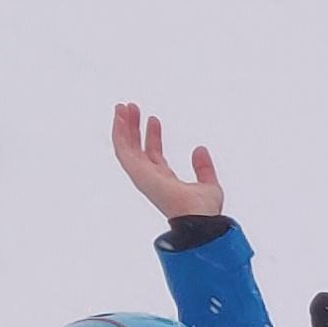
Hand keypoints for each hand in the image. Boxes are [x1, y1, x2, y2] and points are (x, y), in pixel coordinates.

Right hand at [108, 103, 222, 222]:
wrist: (198, 218)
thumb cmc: (204, 211)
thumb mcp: (208, 184)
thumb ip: (204, 168)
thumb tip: (200, 149)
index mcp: (165, 181)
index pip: (155, 155)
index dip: (153, 136)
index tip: (154, 119)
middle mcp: (151, 178)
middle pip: (138, 148)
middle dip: (134, 128)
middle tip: (133, 109)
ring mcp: (142, 176)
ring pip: (126, 147)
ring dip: (123, 127)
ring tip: (123, 107)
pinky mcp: (137, 172)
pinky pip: (122, 149)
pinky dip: (119, 132)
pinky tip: (120, 117)